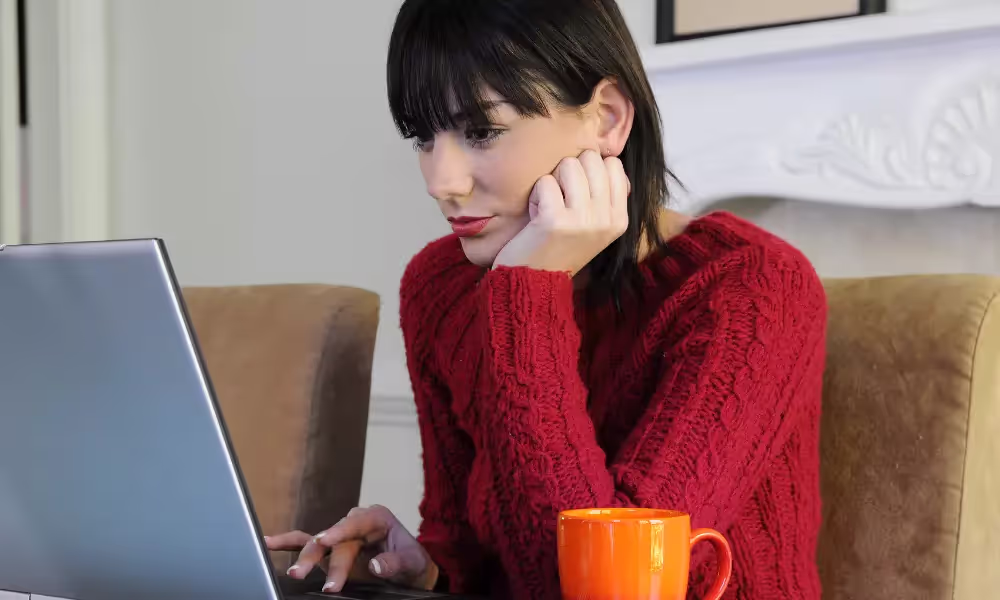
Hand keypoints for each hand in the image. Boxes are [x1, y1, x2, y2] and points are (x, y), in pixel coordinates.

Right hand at [266, 505, 438, 593]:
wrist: (410, 571)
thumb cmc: (412, 562)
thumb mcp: (412, 562)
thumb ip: (394, 562)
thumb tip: (374, 565)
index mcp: (376, 518)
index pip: (355, 523)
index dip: (339, 532)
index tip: (325, 541)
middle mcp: (354, 523)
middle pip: (335, 539)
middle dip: (325, 560)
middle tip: (315, 579)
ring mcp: (339, 536)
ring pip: (317, 543)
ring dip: (304, 558)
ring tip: (294, 572)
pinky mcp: (329, 549)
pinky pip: (306, 543)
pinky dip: (287, 543)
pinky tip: (268, 544)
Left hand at [493, 149, 629, 275]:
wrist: (535, 283)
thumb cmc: (560, 249)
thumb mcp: (596, 228)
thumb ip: (606, 198)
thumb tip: (608, 161)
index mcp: (619, 219)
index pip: (614, 165)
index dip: (590, 170)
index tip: (579, 194)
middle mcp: (605, 219)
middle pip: (590, 159)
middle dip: (569, 172)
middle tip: (561, 200)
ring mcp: (582, 219)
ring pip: (568, 165)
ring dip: (552, 182)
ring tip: (549, 207)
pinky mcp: (555, 220)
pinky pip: (545, 182)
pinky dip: (536, 195)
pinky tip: (536, 216)